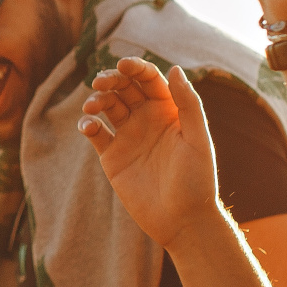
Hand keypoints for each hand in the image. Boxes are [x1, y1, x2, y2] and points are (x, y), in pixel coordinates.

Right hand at [78, 60, 220, 248]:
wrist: (182, 221)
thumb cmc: (197, 181)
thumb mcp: (198, 139)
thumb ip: (188, 103)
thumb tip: (175, 68)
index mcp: (169, 110)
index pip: (149, 79)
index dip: (136, 68)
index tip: (123, 65)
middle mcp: (147, 119)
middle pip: (124, 88)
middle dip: (111, 79)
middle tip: (100, 81)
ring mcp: (128, 137)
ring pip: (107, 106)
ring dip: (97, 99)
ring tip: (92, 105)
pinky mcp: (112, 156)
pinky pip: (95, 133)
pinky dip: (88, 125)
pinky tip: (88, 126)